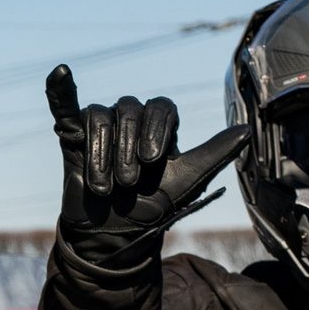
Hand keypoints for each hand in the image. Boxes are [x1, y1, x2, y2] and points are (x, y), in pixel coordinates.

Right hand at [46, 64, 248, 270]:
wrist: (117, 236)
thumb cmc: (154, 207)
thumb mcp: (189, 179)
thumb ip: (215, 152)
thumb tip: (248, 129)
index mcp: (159, 126)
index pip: (162, 105)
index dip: (157, 129)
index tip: (154, 161)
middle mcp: (131, 121)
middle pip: (129, 108)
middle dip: (128, 150)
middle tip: (130, 184)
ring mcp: (101, 127)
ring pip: (100, 115)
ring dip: (102, 155)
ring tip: (107, 188)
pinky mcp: (74, 138)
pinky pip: (66, 106)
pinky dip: (60, 91)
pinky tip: (60, 73)